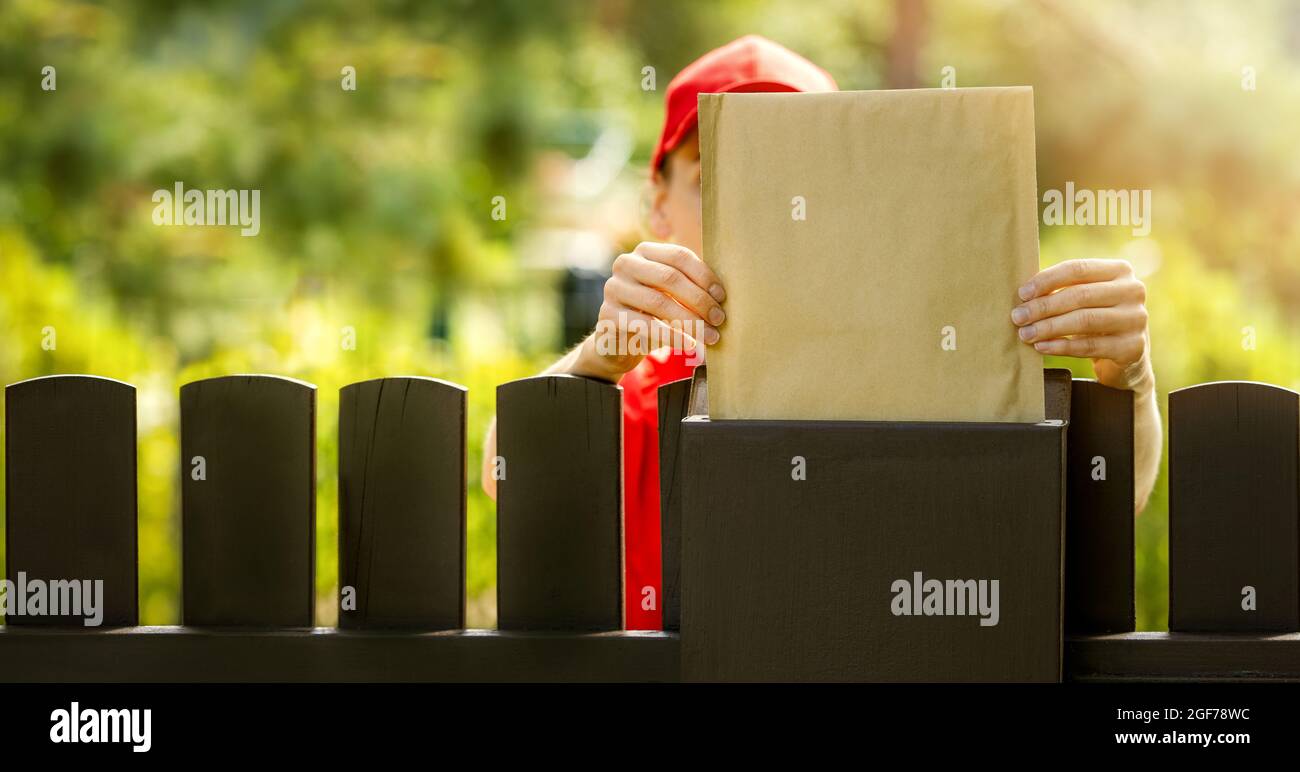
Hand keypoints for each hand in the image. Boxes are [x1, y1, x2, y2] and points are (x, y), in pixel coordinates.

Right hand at [574, 242, 726, 380]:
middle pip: (670, 277)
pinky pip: (645, 325)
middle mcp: (625, 264)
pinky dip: (671, 336)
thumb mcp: (670, 294)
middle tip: (719, 319)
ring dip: (690, 321)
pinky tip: (689, 344)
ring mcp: (613, 288)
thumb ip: (689, 285)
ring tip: (710, 336)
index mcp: (644, 252)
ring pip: (659, 302)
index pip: (679, 256)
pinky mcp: (607, 315)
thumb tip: (723, 294)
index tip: (722, 297)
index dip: (704, 276)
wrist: (619, 342)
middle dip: (699, 300)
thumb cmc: (653, 314)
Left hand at [1011, 258, 1153, 394]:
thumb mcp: (1087, 297)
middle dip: (1044, 306)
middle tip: (1018, 317)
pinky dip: (1061, 346)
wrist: (1127, 354)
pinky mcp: (1132, 346)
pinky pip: (1090, 346)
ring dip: (1049, 327)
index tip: (1022, 293)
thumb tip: (1023, 293)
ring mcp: (1136, 319)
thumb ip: (1064, 289)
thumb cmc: (1097, 318)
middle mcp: (1133, 291)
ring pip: (1085, 320)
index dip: (1047, 280)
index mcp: (1120, 270)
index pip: (1078, 269)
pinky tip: (1042, 347)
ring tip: (1025, 334)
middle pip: (1080, 295)